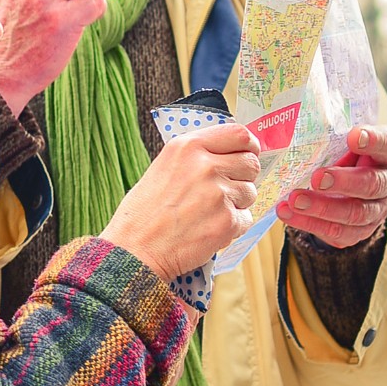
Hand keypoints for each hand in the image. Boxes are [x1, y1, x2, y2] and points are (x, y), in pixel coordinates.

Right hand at [102, 125, 260, 283]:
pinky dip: (232, 226)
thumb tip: (232, 154)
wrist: (135, 251)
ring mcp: (218, 194)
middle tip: (225, 190)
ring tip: (208, 213)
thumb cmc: (144, 213)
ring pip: (250, 192)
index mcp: (187, 147)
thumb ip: (197, 157)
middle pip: (251, 163)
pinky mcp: (227, 221)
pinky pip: (245, 219)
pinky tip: (208, 229)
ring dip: (237, 203)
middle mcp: (205, 165)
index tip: (249, 154)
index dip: (250, 146)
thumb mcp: (163, 167)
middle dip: (244, 177)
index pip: (239, 134)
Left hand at [276, 124, 386, 248]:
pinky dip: (309, 223)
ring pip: (355, 214)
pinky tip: (287, 213)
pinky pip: (337, 232)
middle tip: (317, 178)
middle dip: (343, 182)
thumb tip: (299, 124)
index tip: (353, 136)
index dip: (373, 140)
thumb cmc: (348, 154)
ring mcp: (377, 211)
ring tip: (294, 200)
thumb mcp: (347, 140)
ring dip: (322, 208)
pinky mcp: (360, 231)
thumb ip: (334, 134)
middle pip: (373, 185)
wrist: (354, 188)